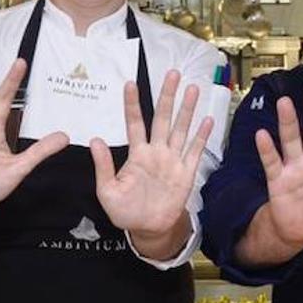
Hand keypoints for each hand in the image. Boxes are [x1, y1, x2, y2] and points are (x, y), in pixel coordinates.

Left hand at [91, 70, 212, 236]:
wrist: (148, 229)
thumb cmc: (126, 211)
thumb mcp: (107, 191)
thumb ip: (102, 166)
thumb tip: (94, 140)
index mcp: (136, 155)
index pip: (134, 123)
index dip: (132, 104)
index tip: (130, 83)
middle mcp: (156, 152)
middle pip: (162, 118)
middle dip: (167, 96)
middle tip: (173, 73)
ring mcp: (173, 160)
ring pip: (181, 129)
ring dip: (187, 109)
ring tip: (192, 88)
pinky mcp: (186, 173)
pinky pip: (195, 151)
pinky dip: (202, 136)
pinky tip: (208, 120)